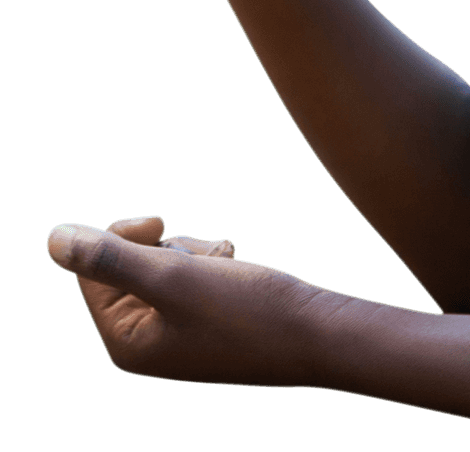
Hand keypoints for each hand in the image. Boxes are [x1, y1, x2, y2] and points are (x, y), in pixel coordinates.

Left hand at [46, 215, 331, 385]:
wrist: (315, 334)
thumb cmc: (247, 311)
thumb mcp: (174, 277)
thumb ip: (112, 258)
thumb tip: (55, 239)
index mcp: (126, 342)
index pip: (93, 271)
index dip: (124, 237)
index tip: (159, 226)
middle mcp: (146, 342)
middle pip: (129, 264)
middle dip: (167, 246)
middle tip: (202, 255)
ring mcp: (177, 332)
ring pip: (164, 262)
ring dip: (192, 250)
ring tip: (225, 262)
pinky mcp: (206, 320)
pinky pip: (191, 275)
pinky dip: (211, 261)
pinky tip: (236, 266)